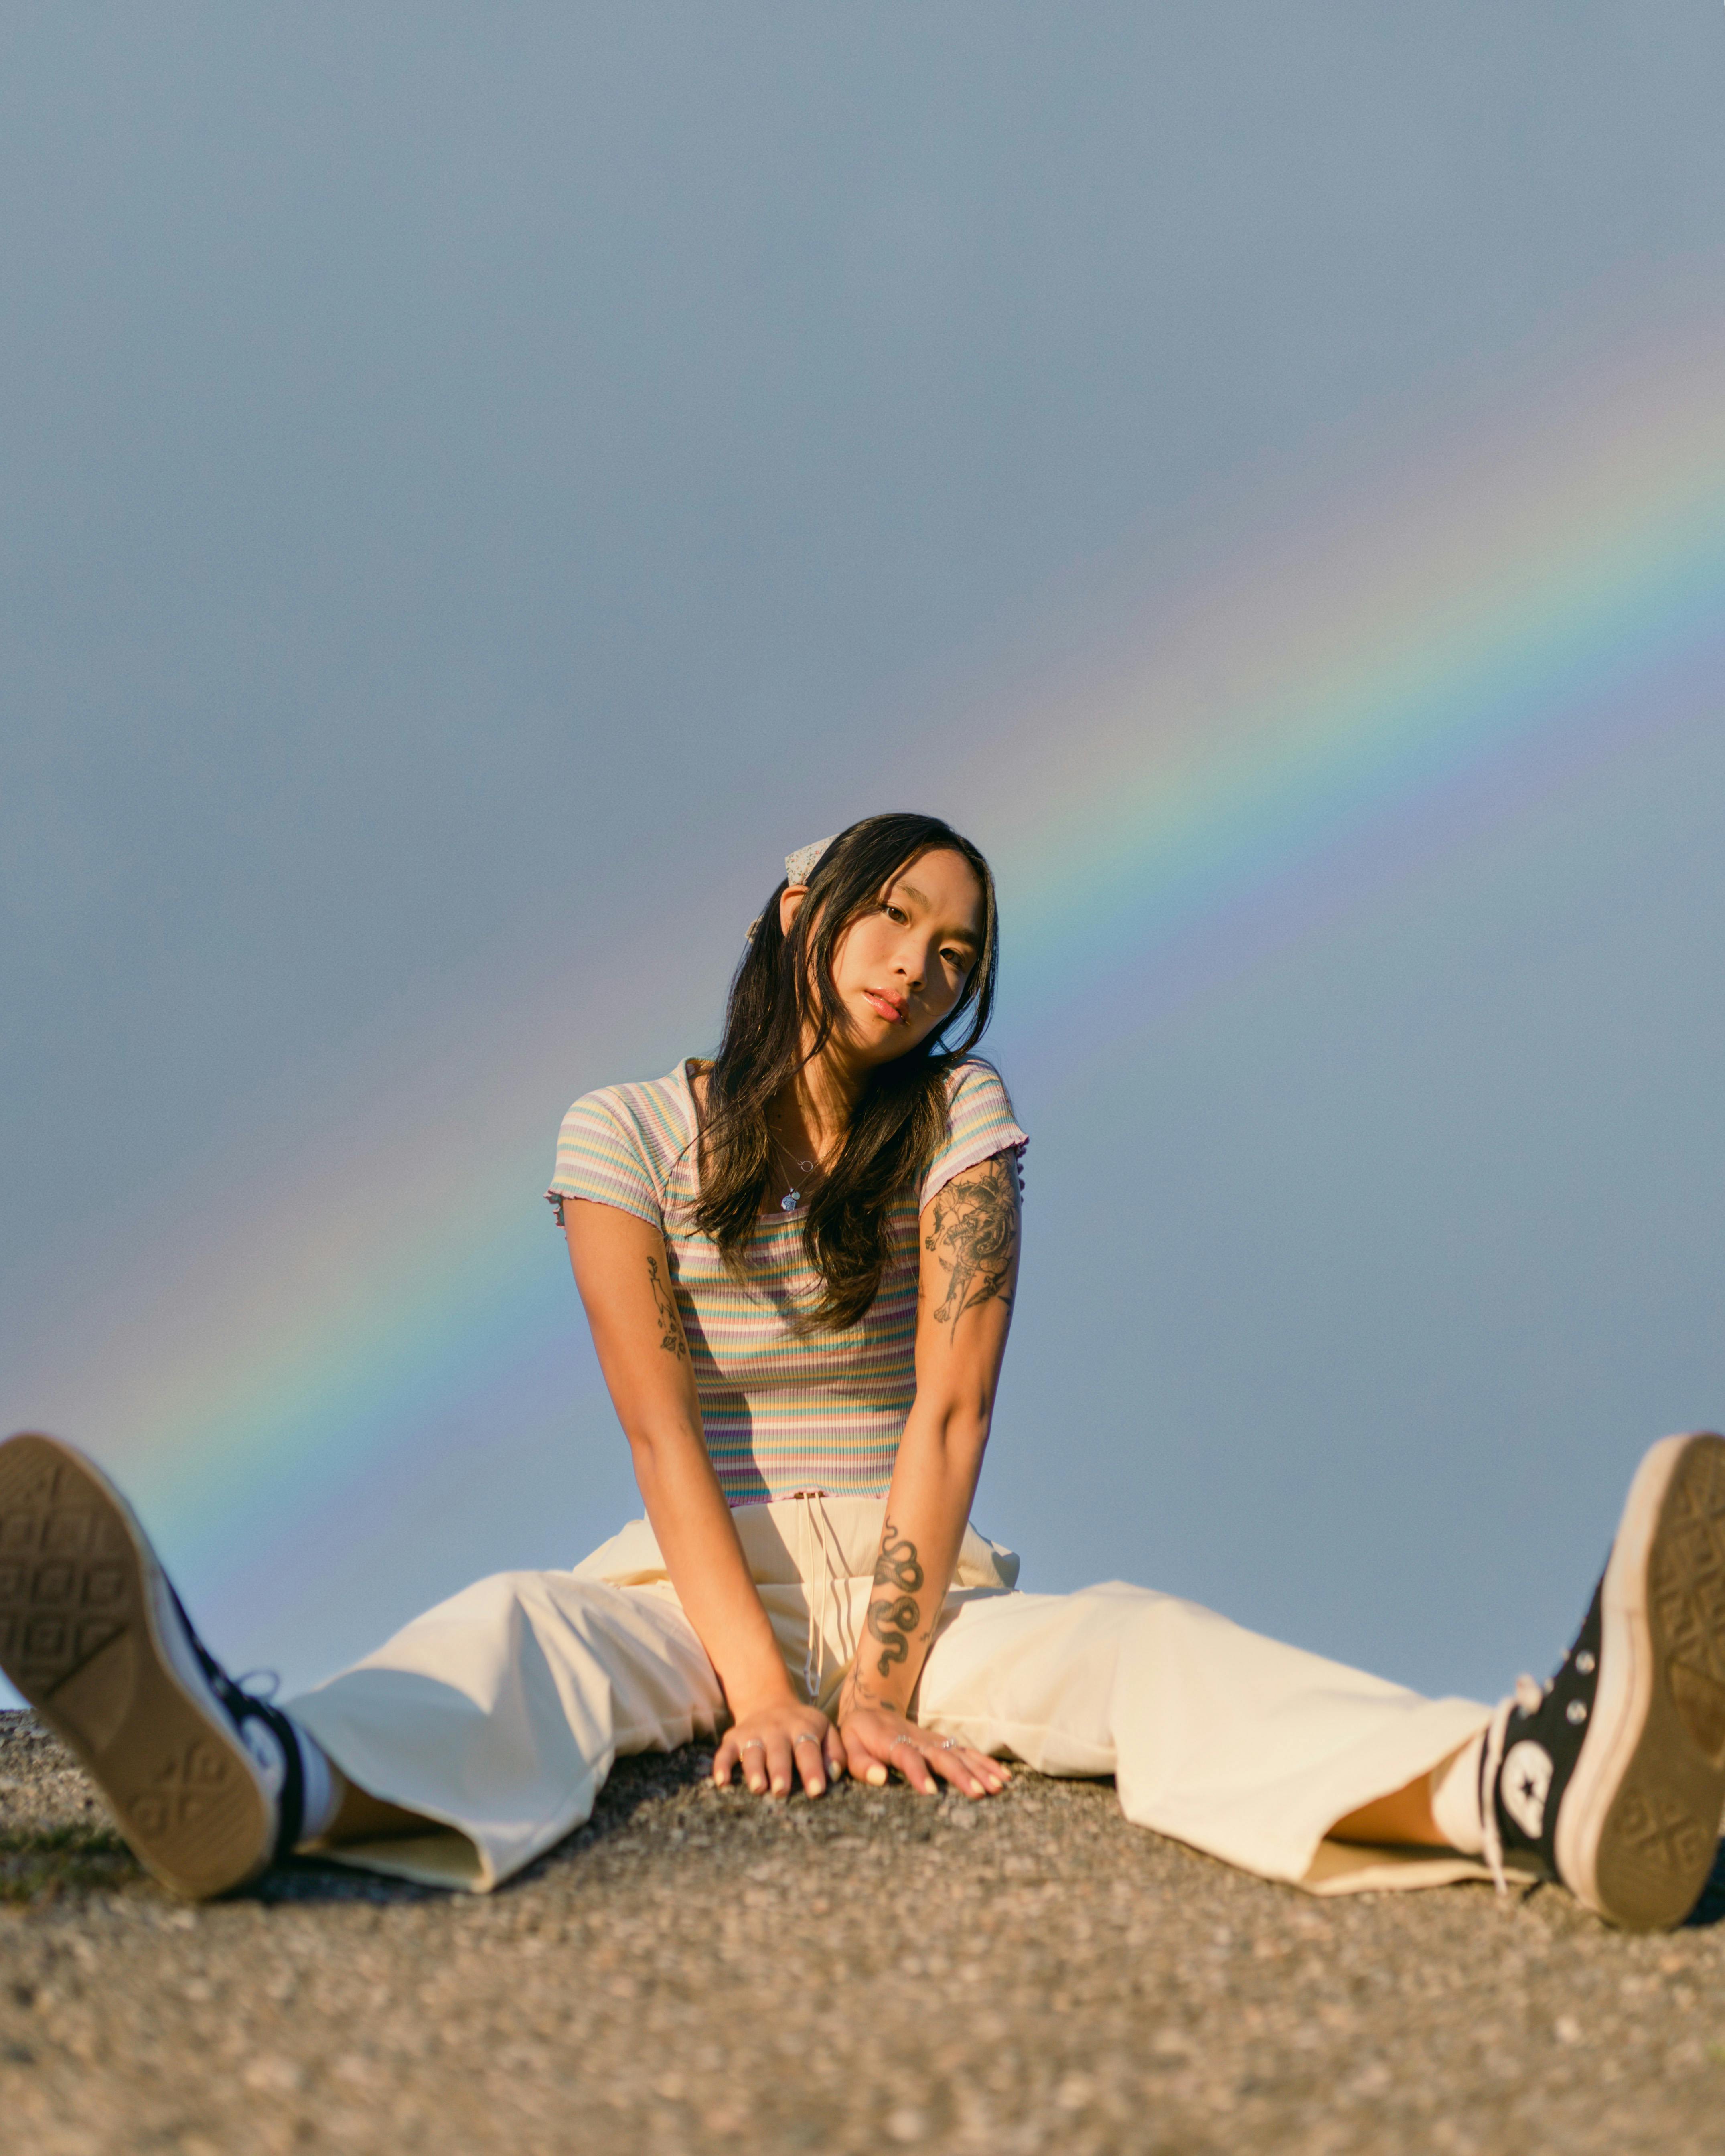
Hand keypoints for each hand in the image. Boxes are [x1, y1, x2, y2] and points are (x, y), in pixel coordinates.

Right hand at [712, 1697, 845, 1799]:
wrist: (769, 1701)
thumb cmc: (804, 1727)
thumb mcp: (825, 1730)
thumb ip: (835, 1752)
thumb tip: (834, 1776)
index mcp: (803, 1727)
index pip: (809, 1749)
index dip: (813, 1769)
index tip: (816, 1790)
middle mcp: (777, 1729)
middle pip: (779, 1751)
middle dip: (780, 1771)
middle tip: (782, 1790)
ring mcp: (753, 1732)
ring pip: (752, 1752)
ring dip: (753, 1770)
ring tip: (757, 1787)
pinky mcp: (733, 1737)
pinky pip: (725, 1751)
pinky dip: (721, 1765)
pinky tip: (721, 1782)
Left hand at [836, 1696, 1008, 1800]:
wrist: (870, 1707)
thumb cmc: (857, 1734)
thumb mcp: (847, 1747)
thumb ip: (861, 1764)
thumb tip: (879, 1779)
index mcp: (892, 1742)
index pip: (907, 1757)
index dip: (918, 1773)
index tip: (931, 1792)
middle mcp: (917, 1740)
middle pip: (941, 1756)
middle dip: (961, 1774)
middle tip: (978, 1793)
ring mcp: (933, 1740)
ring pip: (959, 1752)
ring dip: (979, 1769)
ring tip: (997, 1787)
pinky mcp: (941, 1741)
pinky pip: (966, 1750)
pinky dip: (984, 1762)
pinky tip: (1002, 1775)